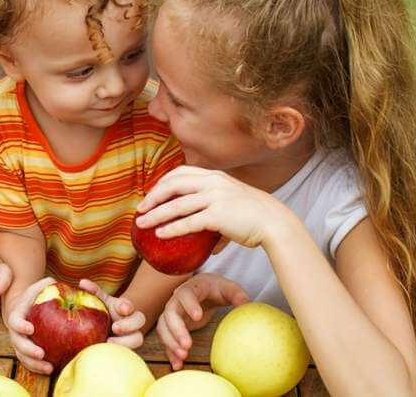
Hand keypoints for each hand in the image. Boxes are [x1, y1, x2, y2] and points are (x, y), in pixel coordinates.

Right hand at [4, 277, 55, 374]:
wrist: (26, 310)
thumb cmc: (34, 298)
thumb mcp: (37, 288)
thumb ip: (45, 284)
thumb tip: (55, 282)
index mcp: (16, 316)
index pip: (15, 322)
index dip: (21, 325)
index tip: (31, 328)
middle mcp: (15, 332)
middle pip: (18, 343)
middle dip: (29, 350)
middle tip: (41, 353)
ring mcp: (19, 343)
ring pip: (23, 357)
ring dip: (34, 364)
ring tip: (50, 368)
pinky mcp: (25, 353)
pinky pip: (29, 363)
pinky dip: (37, 368)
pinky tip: (51, 370)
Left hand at [78, 279, 144, 348]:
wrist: (107, 329)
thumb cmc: (104, 312)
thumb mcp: (99, 301)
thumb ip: (93, 292)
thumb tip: (82, 282)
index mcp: (124, 307)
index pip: (129, 304)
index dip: (127, 306)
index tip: (123, 309)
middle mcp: (131, 321)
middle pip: (140, 320)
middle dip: (129, 324)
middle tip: (115, 328)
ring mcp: (131, 336)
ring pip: (138, 339)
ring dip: (126, 342)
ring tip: (109, 343)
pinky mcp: (128, 348)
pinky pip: (129, 352)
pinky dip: (121, 352)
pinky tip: (108, 353)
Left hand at [136, 166, 298, 248]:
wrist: (275, 223)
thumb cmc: (254, 216)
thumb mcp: (232, 201)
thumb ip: (215, 212)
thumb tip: (207, 243)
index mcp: (214, 176)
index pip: (180, 172)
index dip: (162, 183)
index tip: (151, 194)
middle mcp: (212, 182)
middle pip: (172, 185)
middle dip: (153, 197)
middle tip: (140, 209)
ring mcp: (215, 197)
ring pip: (176, 205)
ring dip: (155, 214)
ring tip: (141, 224)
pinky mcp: (217, 215)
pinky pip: (188, 222)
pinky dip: (171, 228)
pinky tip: (160, 234)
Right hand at [156, 273, 248, 368]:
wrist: (204, 290)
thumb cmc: (217, 289)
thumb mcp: (229, 289)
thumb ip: (237, 295)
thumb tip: (246, 305)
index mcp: (192, 288)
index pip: (185, 294)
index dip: (189, 304)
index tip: (198, 317)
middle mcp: (177, 300)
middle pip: (170, 313)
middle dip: (177, 329)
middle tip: (187, 345)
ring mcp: (172, 313)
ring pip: (163, 327)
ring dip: (170, 342)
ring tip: (183, 356)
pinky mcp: (172, 326)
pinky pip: (166, 338)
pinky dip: (169, 351)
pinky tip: (177, 364)